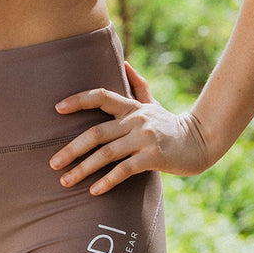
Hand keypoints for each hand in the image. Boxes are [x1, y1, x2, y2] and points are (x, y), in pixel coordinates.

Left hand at [50, 60, 210, 194]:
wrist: (200, 142)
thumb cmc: (170, 124)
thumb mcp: (153, 103)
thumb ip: (138, 85)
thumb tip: (124, 62)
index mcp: (131, 107)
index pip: (101, 97)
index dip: (78, 100)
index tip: (57, 108)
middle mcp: (135, 120)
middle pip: (96, 133)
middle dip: (71, 149)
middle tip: (53, 163)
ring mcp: (144, 139)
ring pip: (106, 154)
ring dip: (83, 169)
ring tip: (65, 181)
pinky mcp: (153, 157)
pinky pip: (124, 170)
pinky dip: (107, 181)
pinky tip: (93, 190)